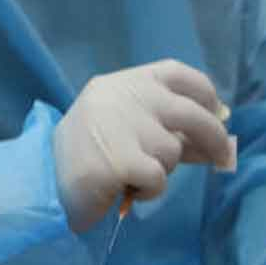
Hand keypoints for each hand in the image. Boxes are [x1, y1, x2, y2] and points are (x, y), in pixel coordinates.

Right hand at [53, 59, 235, 231]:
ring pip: (173, 151)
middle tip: (221, 156)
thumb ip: (168, 125)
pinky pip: (159, 178)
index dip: (204, 92)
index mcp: (124, 83)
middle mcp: (125, 97)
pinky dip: (150, 191)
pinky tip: (127, 190)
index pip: (176, 73)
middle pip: (190, 112)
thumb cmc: (90, 155)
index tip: (217, 111)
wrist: (44, 182)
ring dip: (162, 170)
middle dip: (213, 136)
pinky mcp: (120, 160)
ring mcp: (122, 126)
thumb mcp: (128, 128)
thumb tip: (220, 130)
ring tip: (133, 175)